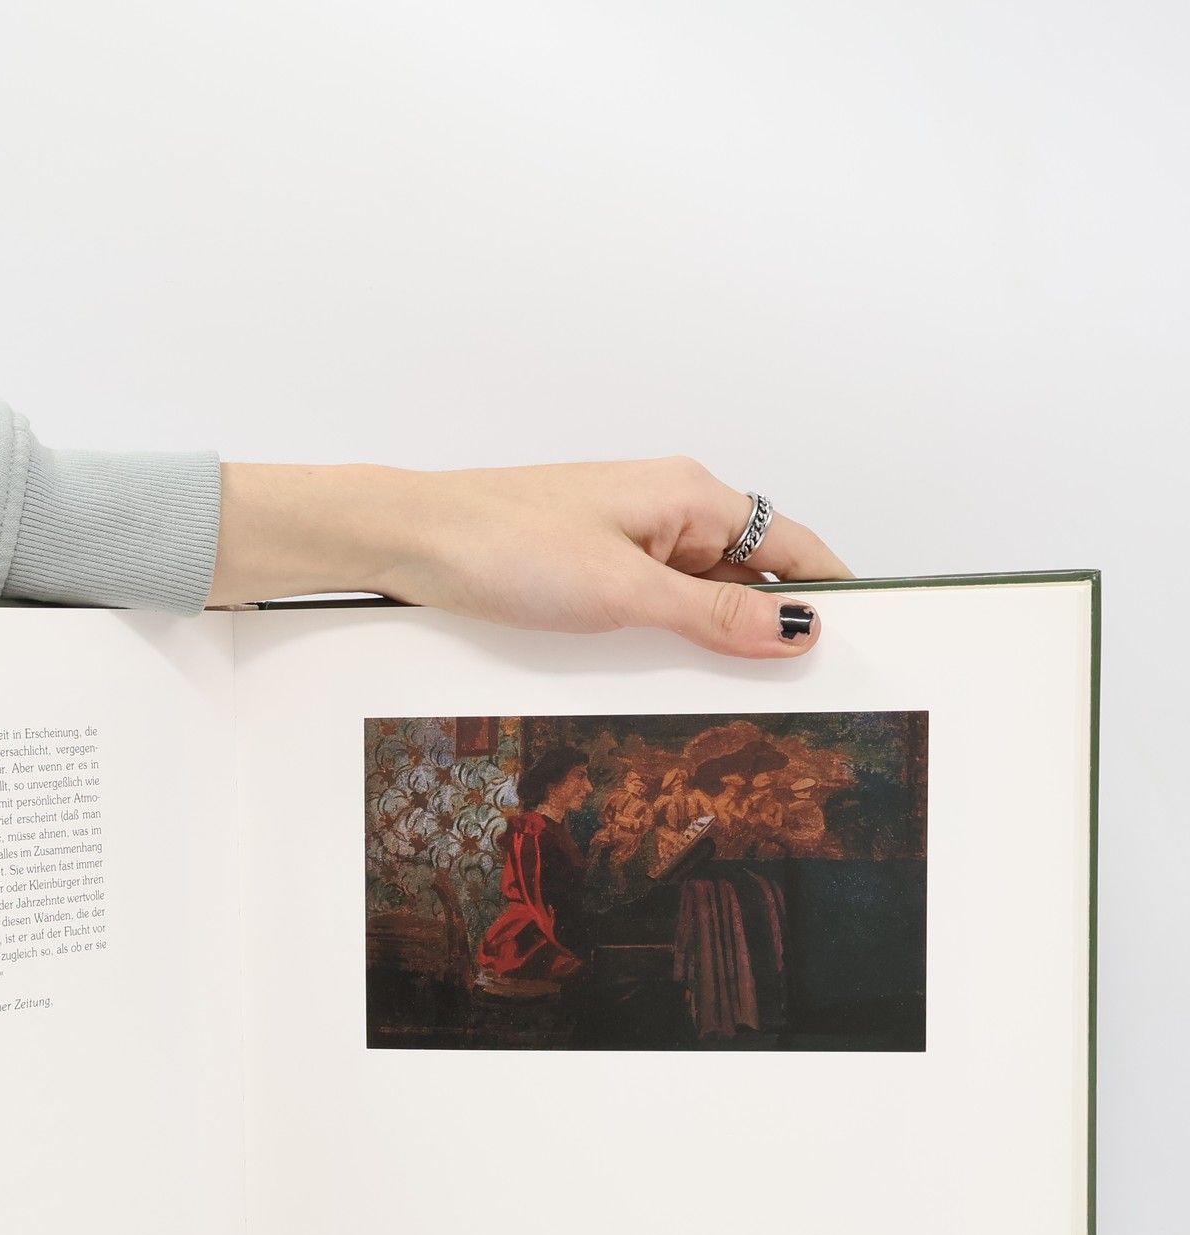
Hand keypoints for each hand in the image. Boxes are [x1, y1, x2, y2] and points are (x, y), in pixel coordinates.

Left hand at [208, 457, 851, 657]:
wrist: (408, 538)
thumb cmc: (506, 546)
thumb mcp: (624, 591)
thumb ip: (714, 614)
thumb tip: (799, 628)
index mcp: (692, 495)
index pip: (793, 543)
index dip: (831, 593)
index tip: (863, 645)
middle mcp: (667, 508)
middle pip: (749, 572)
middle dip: (773, 629)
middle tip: (803, 698)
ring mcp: (626, 536)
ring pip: (698, 594)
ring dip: (717, 640)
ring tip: (741, 702)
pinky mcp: (588, 565)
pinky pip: (652, 603)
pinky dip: (668, 637)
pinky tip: (668, 678)